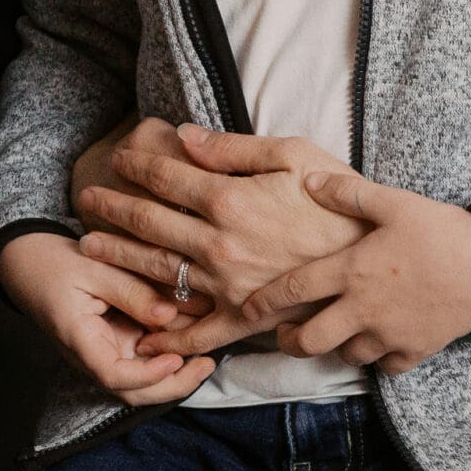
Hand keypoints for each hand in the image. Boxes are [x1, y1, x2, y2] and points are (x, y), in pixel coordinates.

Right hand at [0, 231, 216, 406]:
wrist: (28, 261)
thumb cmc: (56, 262)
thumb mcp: (93, 267)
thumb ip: (129, 290)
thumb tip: (169, 315)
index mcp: (80, 341)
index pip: (115, 377)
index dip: (148, 375)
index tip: (174, 358)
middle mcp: (93, 356)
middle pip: (134, 391)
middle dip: (173, 385)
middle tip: (207, 364)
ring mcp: (105, 352)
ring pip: (142, 380)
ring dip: (174, 374)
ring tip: (207, 356)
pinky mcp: (114, 343)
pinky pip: (143, 359)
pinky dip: (167, 355)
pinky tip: (191, 342)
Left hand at [79, 125, 367, 319]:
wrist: (384, 262)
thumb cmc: (340, 201)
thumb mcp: (294, 155)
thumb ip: (234, 148)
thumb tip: (184, 135)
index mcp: (230, 199)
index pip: (166, 178)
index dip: (136, 165)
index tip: (117, 157)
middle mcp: (221, 244)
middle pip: (150, 223)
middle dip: (112, 208)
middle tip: (85, 198)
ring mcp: (230, 285)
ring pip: (159, 271)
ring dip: (119, 257)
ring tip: (89, 247)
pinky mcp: (246, 318)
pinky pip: (199, 332)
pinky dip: (166, 335)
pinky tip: (140, 332)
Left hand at [235, 171, 470, 375]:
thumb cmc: (439, 229)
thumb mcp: (391, 201)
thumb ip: (346, 192)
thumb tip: (308, 180)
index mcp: (352, 270)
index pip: (293, 290)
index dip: (263, 302)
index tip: (247, 307)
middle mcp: (364, 309)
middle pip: (310, 340)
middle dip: (289, 341)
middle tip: (283, 333)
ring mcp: (390, 335)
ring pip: (345, 356)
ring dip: (332, 348)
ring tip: (328, 335)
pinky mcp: (415, 352)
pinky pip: (384, 367)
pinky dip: (375, 359)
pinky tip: (374, 343)